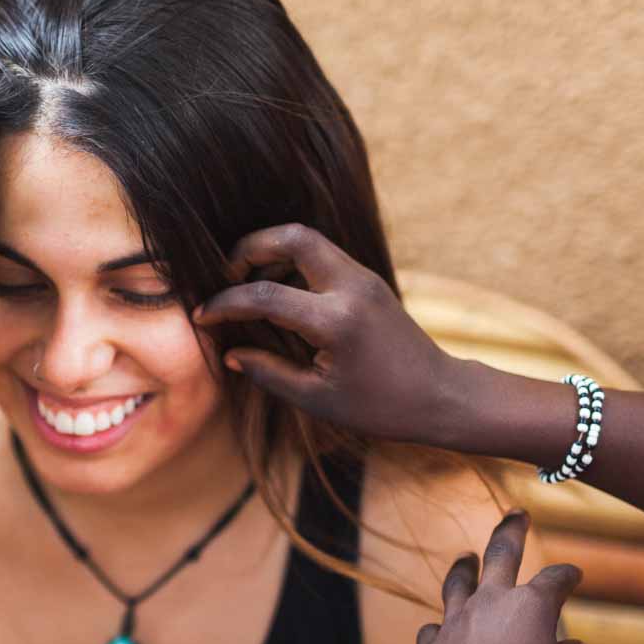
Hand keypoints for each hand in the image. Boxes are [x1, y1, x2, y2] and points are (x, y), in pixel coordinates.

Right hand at [192, 224, 461, 444]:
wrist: (440, 396)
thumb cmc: (380, 407)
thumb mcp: (317, 398)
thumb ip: (268, 371)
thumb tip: (231, 352)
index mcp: (336, 321)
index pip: (264, 295)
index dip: (225, 304)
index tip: (203, 317)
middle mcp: (351, 287)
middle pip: (291, 236)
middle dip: (249, 248)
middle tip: (226, 276)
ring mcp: (363, 278)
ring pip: (306, 239)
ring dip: (271, 253)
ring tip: (249, 287)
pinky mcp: (368, 280)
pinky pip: (322, 255)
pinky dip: (292, 263)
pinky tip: (279, 294)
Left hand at [412, 512, 585, 643]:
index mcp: (532, 606)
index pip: (556, 579)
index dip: (568, 575)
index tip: (574, 574)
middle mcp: (491, 602)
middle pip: (501, 553)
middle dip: (512, 530)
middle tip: (517, 514)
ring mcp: (456, 620)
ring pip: (458, 583)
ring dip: (464, 568)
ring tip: (465, 558)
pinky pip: (434, 628)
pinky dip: (441, 628)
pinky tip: (442, 629)